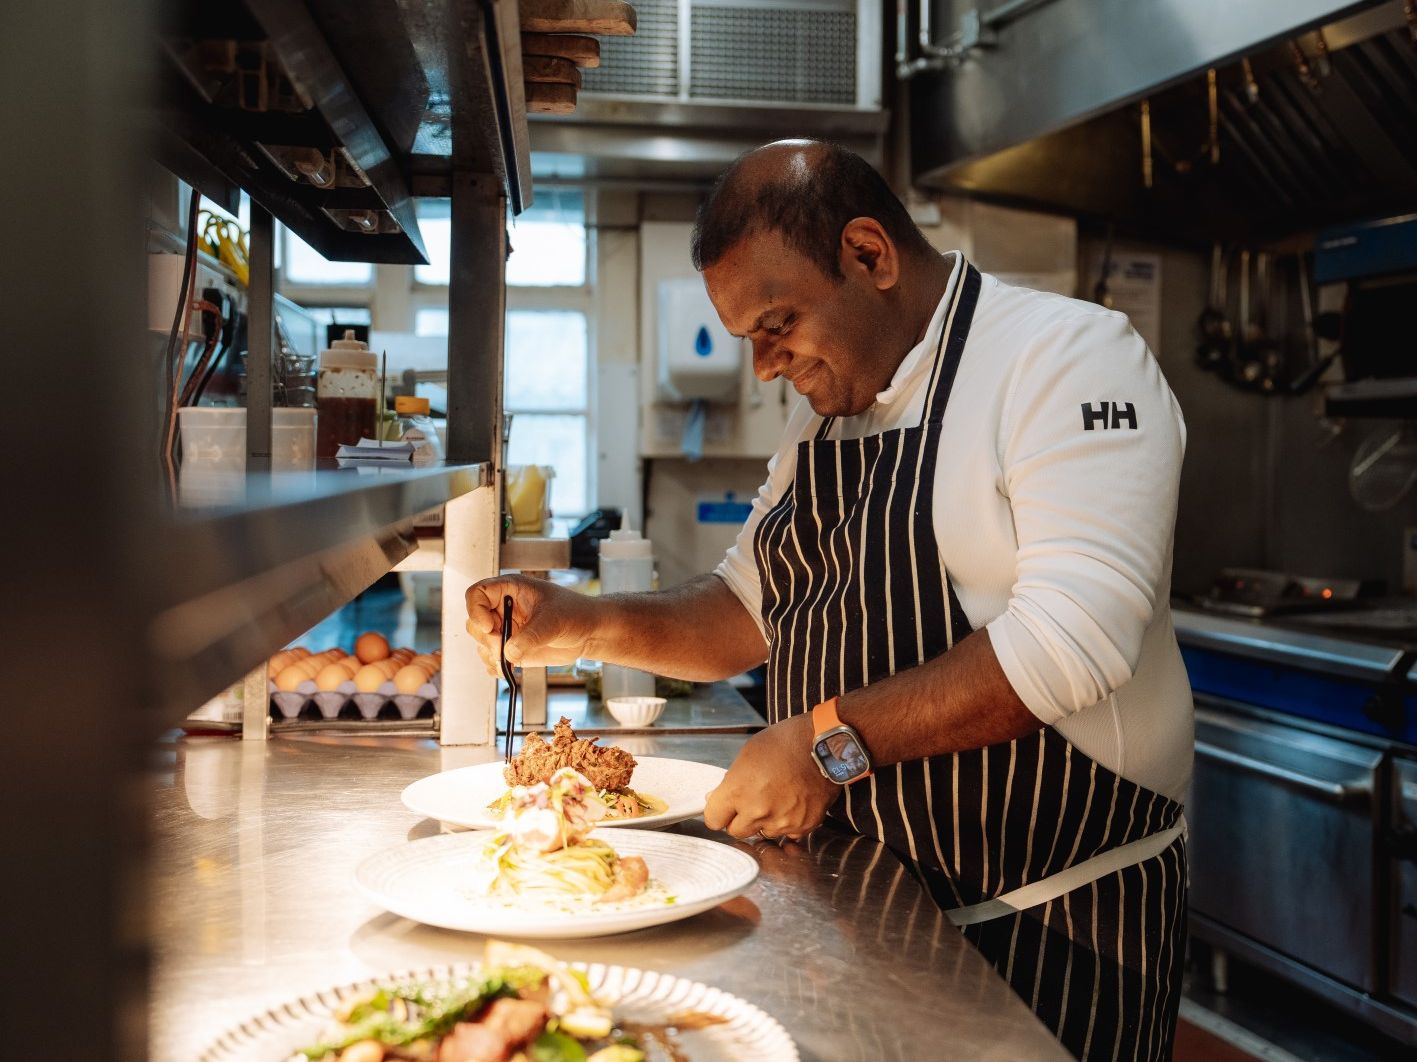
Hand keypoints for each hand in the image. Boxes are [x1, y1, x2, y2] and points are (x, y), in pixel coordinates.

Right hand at [464, 575, 598, 674]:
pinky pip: (491, 658)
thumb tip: (508, 652)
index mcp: (511, 589)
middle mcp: (504, 608)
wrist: (588, 632)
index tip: (489, 627)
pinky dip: (496, 666)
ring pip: (481, 643)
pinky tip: (510, 668)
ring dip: (491, 655)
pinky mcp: (511, 648)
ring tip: (513, 659)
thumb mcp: (554, 621)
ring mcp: (506, 629)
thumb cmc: (575, 614)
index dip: (476, 611)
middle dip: (487, 639)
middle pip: (474, 622)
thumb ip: (530, 636)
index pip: (477, 594)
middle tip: (504, 648)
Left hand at [704, 713, 839, 840]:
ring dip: (764, 822)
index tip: (725, 807)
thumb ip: (731, 782)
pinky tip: (792, 803)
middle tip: (751, 801)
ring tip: (776, 798)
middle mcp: (757, 812)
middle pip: (736, 831)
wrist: (824, 746)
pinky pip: (787, 833)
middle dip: (740, 819)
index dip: (719, 812)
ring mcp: (781, 822)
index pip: (713, 819)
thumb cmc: (785, 743)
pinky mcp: (802, 826)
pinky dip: (787, 823)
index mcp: (738, 791)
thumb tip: (716, 798)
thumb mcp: (747, 754)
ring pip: (762, 833)